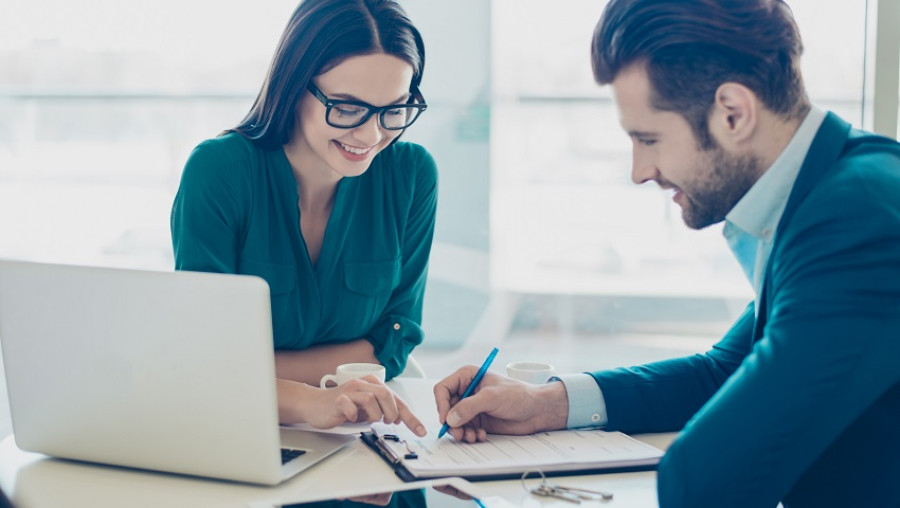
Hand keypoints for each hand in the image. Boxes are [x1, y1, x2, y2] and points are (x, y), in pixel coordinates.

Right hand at [278, 376, 425, 435]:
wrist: (314, 403)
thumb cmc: (341, 405)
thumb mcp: (365, 407)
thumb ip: (381, 409)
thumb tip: (398, 418)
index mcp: (372, 384)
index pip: (397, 399)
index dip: (410, 416)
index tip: (420, 430)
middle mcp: (362, 384)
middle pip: (386, 395)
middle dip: (392, 413)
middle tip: (388, 422)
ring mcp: (350, 390)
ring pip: (371, 399)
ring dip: (374, 415)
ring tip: (368, 420)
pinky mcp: (338, 399)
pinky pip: (350, 406)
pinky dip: (354, 415)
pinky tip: (352, 418)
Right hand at [433, 366, 568, 442]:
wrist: (536, 411)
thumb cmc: (518, 395)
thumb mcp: (492, 397)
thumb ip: (469, 407)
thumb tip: (450, 418)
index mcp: (467, 377)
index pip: (443, 389)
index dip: (441, 404)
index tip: (446, 419)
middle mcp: (466, 391)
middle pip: (446, 408)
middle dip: (452, 422)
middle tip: (459, 433)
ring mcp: (471, 406)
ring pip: (454, 422)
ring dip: (461, 432)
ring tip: (472, 437)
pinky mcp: (478, 420)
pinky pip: (464, 430)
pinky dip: (469, 435)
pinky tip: (481, 436)